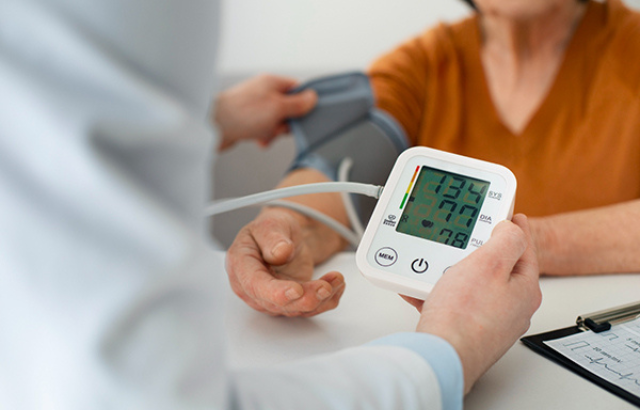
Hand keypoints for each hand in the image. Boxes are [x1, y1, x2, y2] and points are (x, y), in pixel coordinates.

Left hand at [214, 74, 317, 150]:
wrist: (215, 127)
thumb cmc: (243, 113)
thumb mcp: (278, 107)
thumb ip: (298, 103)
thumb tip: (312, 98)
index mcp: (272, 82)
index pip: (298, 89)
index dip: (305, 103)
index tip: (307, 114)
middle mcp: (263, 92)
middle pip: (288, 108)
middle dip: (286, 122)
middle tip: (280, 125)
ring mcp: (255, 107)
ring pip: (276, 122)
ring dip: (274, 131)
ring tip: (265, 133)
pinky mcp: (248, 121)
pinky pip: (264, 130)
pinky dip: (264, 136)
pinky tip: (258, 140)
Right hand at [225, 208, 345, 316]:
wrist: (285, 236)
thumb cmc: (273, 229)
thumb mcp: (271, 223)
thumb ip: (272, 237)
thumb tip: (279, 252)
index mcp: (241, 265)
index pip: (255, 285)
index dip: (276, 292)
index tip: (296, 289)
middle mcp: (253, 287)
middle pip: (277, 303)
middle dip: (304, 298)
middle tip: (325, 287)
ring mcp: (271, 297)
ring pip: (295, 309)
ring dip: (319, 299)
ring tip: (336, 280)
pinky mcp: (290, 302)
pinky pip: (308, 308)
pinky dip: (326, 300)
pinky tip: (336, 285)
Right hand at [413, 214, 541, 393]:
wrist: (440, 355)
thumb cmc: (465, 316)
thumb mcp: (491, 263)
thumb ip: (507, 238)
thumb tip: (511, 228)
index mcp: (524, 288)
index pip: (523, 247)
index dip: (514, 226)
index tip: (508, 214)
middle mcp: (511, 306)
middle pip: (496, 265)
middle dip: (476, 249)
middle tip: (461, 238)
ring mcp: (488, 320)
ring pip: (471, 284)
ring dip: (452, 270)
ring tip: (436, 265)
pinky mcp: (466, 330)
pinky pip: (453, 302)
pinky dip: (438, 291)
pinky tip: (423, 288)